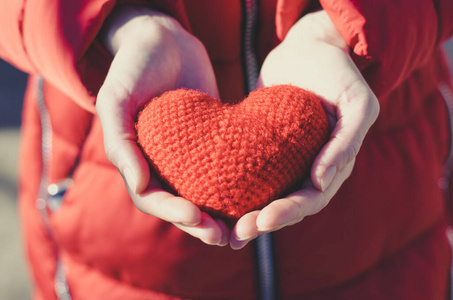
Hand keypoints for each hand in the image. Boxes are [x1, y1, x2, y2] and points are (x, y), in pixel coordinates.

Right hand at [96, 6, 228, 245]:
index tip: (195, 216)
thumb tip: (138, 185)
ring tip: (243, 227)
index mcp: (137, 160)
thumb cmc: (133, 66)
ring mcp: (188, 154)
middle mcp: (162, 163)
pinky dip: (236, 185)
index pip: (152, 197)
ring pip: (204, 192)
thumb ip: (120, 142)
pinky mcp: (212, 140)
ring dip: (221, 214)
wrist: (163, 39)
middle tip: (224, 236)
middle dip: (200, 223)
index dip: (171, 212)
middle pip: (180, 203)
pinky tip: (256, 194)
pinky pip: (224, 167)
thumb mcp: (116, 99)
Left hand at [230, 10, 378, 248]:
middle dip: (263, 221)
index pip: (312, 198)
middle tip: (238, 234)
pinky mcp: (262, 148)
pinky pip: (250, 173)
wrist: (307, 47)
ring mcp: (285, 159)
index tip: (263, 221)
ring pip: (267, 195)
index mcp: (333, 163)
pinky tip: (216, 205)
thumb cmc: (336, 72)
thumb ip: (346, 142)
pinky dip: (237, 191)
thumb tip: (322, 183)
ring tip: (226, 232)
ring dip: (248, 215)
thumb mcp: (356, 103)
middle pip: (287, 204)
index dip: (288, 212)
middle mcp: (309, 166)